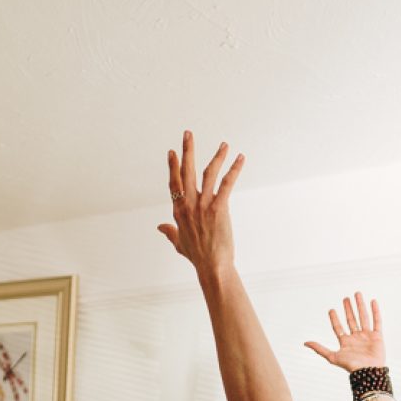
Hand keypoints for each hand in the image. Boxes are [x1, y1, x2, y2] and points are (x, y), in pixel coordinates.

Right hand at [157, 130, 244, 274]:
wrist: (211, 266)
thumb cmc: (197, 257)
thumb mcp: (179, 243)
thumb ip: (169, 232)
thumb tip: (160, 226)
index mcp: (178, 211)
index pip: (174, 183)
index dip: (173, 166)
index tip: (172, 152)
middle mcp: (188, 204)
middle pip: (186, 172)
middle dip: (187, 151)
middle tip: (188, 134)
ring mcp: (203, 205)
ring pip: (208, 173)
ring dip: (216, 156)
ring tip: (224, 144)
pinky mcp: (218, 207)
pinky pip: (227, 183)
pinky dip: (234, 169)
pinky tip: (240, 158)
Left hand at [304, 292, 385, 371]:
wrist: (368, 372)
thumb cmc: (351, 366)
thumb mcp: (332, 357)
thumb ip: (319, 349)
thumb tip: (305, 343)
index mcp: (345, 342)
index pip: (338, 328)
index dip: (334, 319)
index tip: (331, 310)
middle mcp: (356, 338)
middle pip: (351, 320)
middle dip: (348, 309)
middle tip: (345, 298)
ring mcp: (367, 336)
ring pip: (363, 317)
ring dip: (360, 305)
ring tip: (357, 294)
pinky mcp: (377, 336)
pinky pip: (377, 321)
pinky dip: (375, 311)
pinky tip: (373, 302)